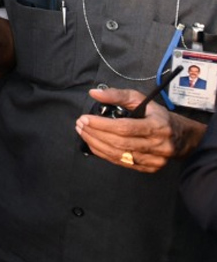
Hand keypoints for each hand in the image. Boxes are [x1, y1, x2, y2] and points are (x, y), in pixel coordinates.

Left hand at [76, 87, 204, 172]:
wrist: (182, 138)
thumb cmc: (158, 116)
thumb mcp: (142, 100)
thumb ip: (118, 95)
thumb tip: (94, 93)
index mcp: (157, 126)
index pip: (125, 128)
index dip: (102, 125)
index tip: (85, 118)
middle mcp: (157, 145)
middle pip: (119, 143)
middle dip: (95, 134)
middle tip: (80, 125)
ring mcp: (154, 160)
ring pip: (119, 155)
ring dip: (96, 144)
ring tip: (83, 133)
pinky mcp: (149, 168)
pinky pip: (121, 163)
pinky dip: (104, 154)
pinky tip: (93, 144)